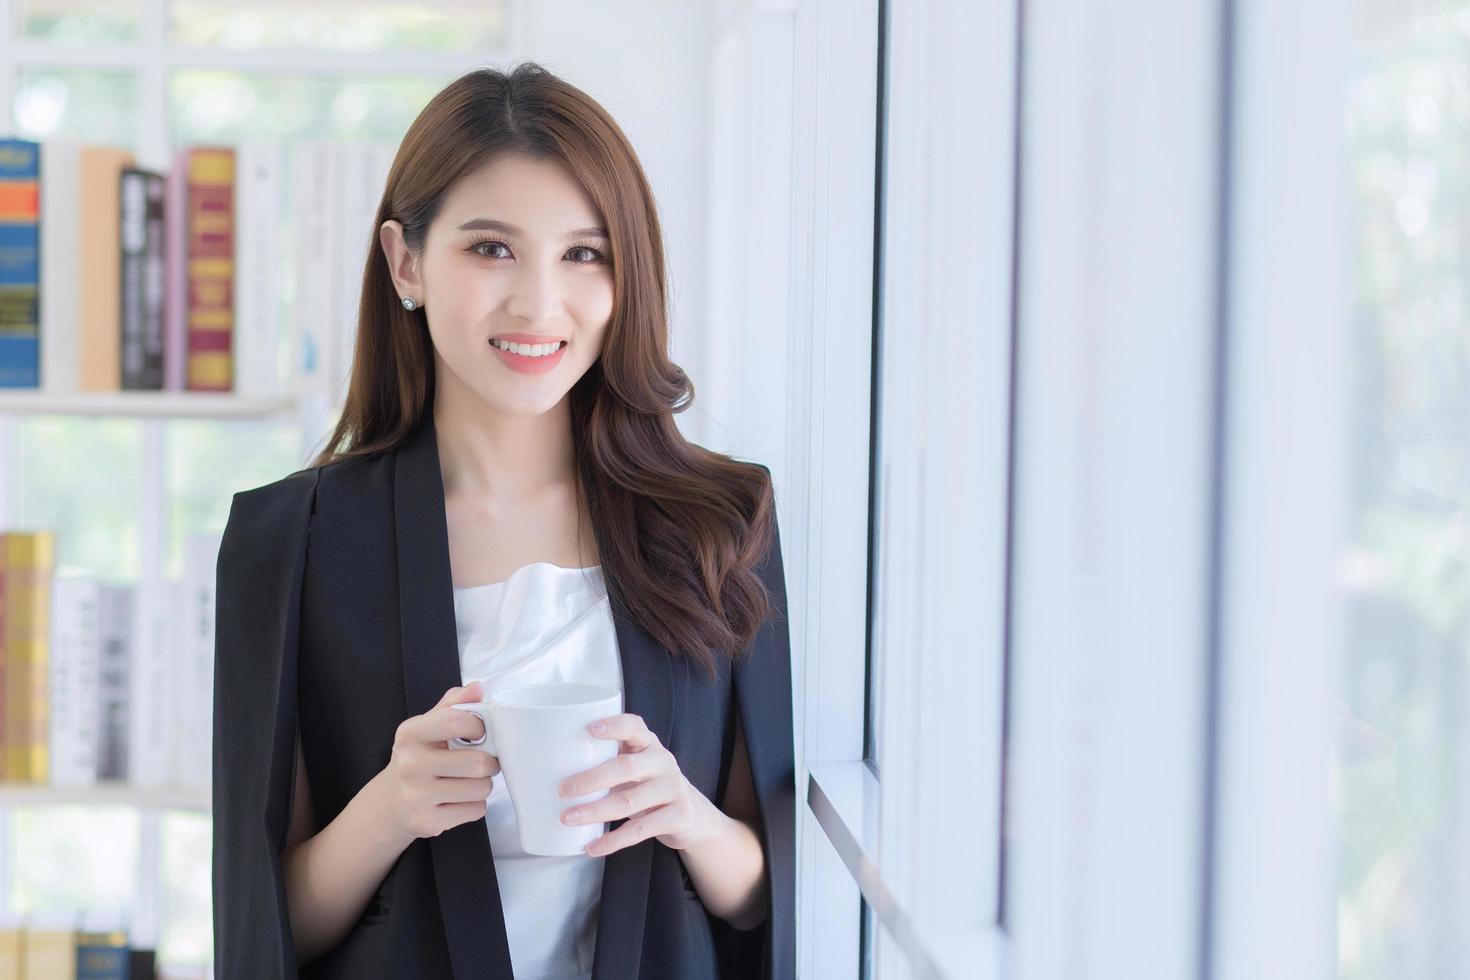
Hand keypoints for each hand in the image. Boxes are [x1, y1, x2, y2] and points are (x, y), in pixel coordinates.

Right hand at [381, 681, 501, 842]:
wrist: (391, 802)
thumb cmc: (419, 756)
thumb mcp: (428, 725)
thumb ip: (454, 704)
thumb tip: (478, 688)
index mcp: (410, 734)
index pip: (455, 722)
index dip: (479, 726)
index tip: (480, 732)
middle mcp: (410, 765)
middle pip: (477, 763)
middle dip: (489, 762)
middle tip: (482, 761)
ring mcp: (416, 797)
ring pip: (481, 788)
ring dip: (483, 784)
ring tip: (469, 781)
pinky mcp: (428, 823)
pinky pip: (476, 811)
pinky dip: (475, 805)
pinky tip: (459, 799)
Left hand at [557, 712, 725, 856]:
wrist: (690, 814)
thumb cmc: (647, 785)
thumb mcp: (635, 767)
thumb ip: (607, 761)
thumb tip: (549, 769)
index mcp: (648, 744)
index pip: (634, 727)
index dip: (614, 726)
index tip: (590, 729)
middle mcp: (663, 761)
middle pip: (626, 767)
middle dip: (591, 779)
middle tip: (562, 790)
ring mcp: (673, 788)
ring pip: (629, 801)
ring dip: (595, 811)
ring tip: (568, 818)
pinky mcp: (678, 815)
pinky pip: (640, 831)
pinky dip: (612, 841)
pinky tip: (592, 847)